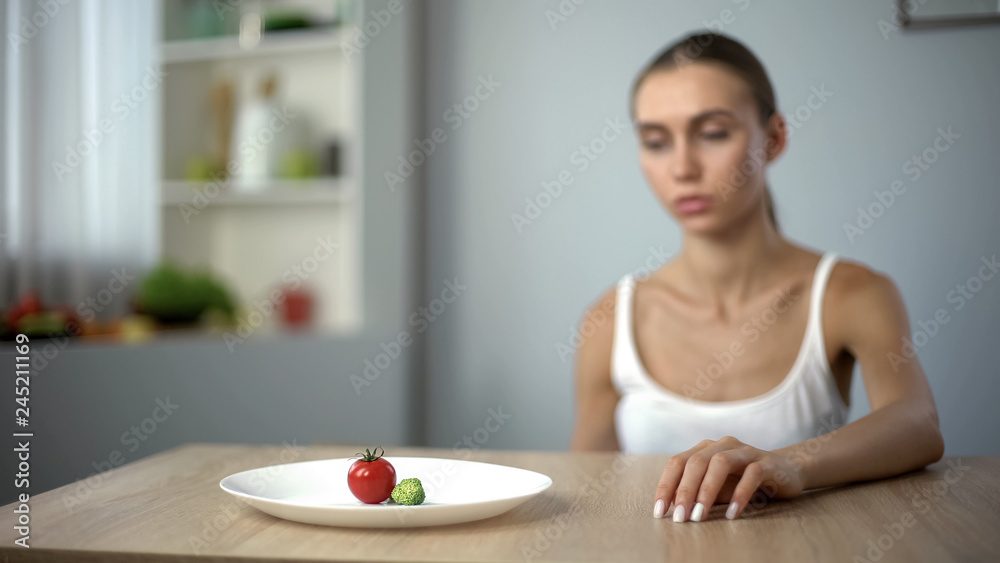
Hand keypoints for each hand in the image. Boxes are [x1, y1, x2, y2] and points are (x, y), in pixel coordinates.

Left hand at [653, 436, 804, 521]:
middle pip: (696, 462)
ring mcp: (745, 451)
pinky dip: (740, 494)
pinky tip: (732, 513)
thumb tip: (673, 510)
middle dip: (684, 491)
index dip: (666, 486)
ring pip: (721, 463)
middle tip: (679, 517)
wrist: (786, 471)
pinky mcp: (767, 462)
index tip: (659, 511)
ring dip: (707, 491)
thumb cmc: (743, 481)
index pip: (678, 463)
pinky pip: (752, 474)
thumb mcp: (717, 487)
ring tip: (699, 516)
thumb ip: (698, 493)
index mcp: (705, 449)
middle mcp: (722, 445)